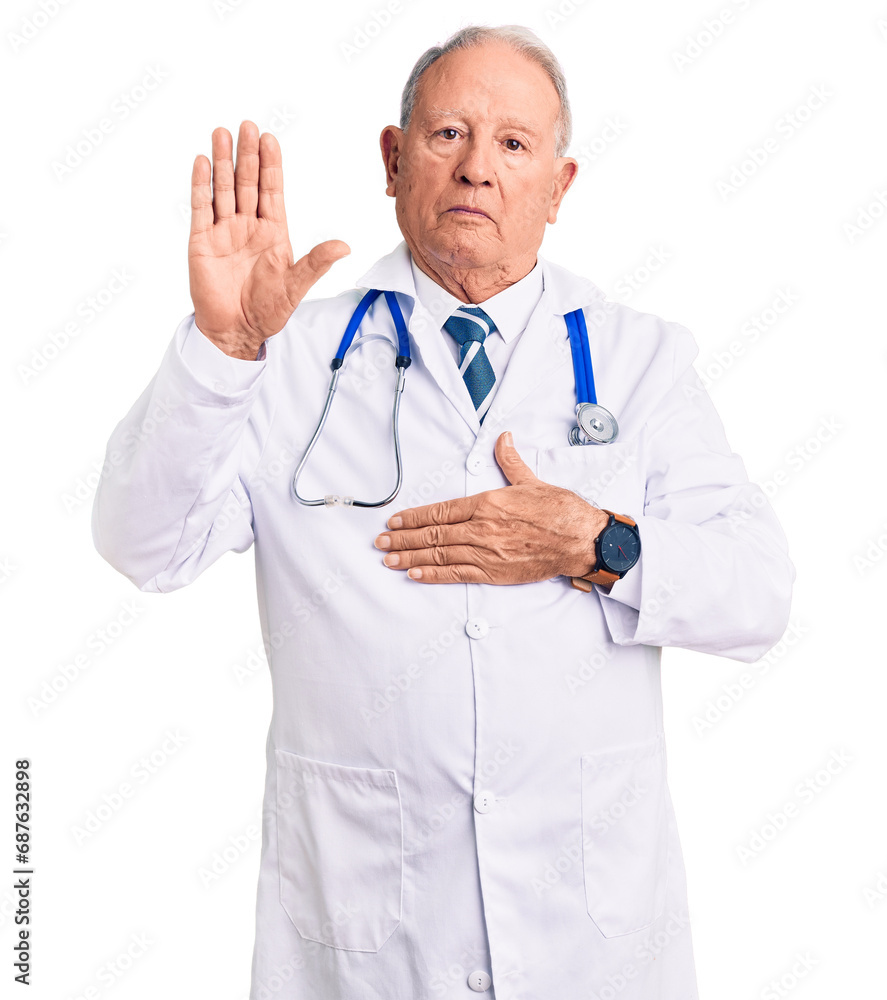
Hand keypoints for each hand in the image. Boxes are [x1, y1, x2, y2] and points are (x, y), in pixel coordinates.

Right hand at [189, 121, 350, 358]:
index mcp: (272, 232)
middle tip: (247, 125)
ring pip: (223, 189)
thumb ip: (317, 262)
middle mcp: (247, 226)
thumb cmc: (268, 310)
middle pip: (246, 182)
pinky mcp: (202, 241)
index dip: (270, 165)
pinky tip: (203, 162)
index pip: (271, 190)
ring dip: (223, 162)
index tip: (269, 139)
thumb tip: (345, 246)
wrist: (237, 330)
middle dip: (247, 155)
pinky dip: (201, 185)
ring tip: (222, 133)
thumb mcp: (295, 285)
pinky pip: (201, 207)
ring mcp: (224, 231)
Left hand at [373, 432, 610, 583]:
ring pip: (439, 555)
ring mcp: (486, 553)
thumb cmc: (560, 512)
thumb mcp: (531, 481)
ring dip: (411, 558)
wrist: (580, 539)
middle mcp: (481, 529)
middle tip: (381, 541)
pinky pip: (457, 574)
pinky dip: (434, 574)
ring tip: (389, 559)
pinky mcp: (495, 572)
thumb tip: (503, 440)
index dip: (414, 517)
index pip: (440, 511)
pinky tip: (416, 575)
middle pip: (433, 535)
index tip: (396, 520)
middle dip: (403, 538)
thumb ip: (510, 461)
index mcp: (487, 504)